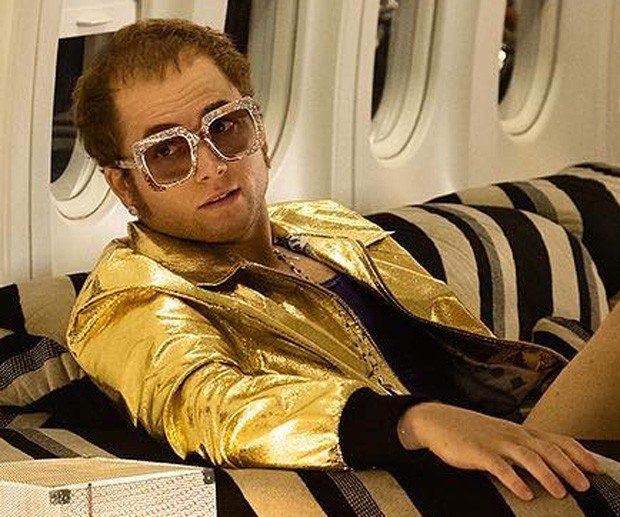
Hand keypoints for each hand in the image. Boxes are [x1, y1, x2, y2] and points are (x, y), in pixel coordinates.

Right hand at [397, 402, 601, 500]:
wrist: (438, 421)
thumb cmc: (473, 433)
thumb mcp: (502, 436)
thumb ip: (524, 448)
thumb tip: (550, 465)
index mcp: (520, 432)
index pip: (556, 440)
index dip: (579, 453)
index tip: (597, 468)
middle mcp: (512, 435)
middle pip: (547, 449)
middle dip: (569, 467)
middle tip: (585, 486)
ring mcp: (496, 442)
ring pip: (527, 456)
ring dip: (546, 474)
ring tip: (561, 492)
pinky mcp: (478, 452)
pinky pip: (499, 467)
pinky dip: (514, 480)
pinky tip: (524, 494)